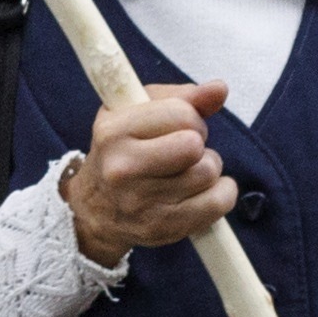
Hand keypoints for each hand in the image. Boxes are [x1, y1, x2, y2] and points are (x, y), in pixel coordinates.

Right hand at [62, 77, 237, 264]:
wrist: (95, 209)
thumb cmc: (124, 150)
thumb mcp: (139, 112)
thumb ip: (183, 97)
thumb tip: (220, 89)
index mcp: (113, 131)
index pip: (181, 114)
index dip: (189, 116)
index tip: (178, 125)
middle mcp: (122, 168)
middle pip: (195, 145)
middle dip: (198, 142)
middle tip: (183, 150)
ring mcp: (141, 203)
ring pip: (208, 172)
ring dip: (207, 168)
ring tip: (186, 171)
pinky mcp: (162, 228)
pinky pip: (218, 202)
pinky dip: (222, 192)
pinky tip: (204, 189)